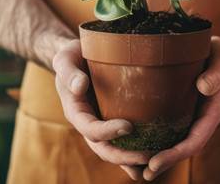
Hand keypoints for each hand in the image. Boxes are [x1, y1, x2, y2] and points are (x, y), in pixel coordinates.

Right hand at [53, 39, 151, 176]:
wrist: (79, 56)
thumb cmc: (72, 55)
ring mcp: (101, 124)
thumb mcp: (64, 59)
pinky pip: (123, 142)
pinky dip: (135, 153)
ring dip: (131, 161)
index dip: (107, 131)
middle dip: (123, 156)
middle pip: (102, 148)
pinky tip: (155, 157)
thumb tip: (80, 86)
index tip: (128, 127)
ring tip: (153, 164)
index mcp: (75, 111)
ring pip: (113, 150)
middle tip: (147, 157)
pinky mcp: (113, 121)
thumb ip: (68, 72)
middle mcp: (88, 123)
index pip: (89, 128)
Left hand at [142, 36, 219, 180]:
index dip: (176, 154)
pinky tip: (141, 146)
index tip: (155, 162)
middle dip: (166, 162)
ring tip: (140, 170)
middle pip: (185, 147)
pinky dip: (159, 141)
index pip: (195, 140)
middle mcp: (203, 120)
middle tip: (144, 173)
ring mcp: (194, 118)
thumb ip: (216, 73)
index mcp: (213, 112)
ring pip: (178, 142)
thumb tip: (203, 87)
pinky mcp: (185, 111)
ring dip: (161, 157)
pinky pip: (172, 130)